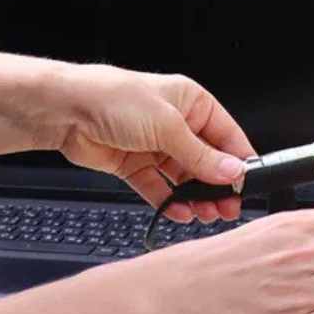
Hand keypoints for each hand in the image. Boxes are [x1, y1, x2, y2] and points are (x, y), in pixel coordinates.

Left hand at [48, 65, 253, 222]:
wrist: (67, 110)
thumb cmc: (114, 98)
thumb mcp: (168, 126)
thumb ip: (201, 155)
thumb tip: (233, 172)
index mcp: (192, 103)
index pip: (226, 135)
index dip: (238, 162)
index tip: (247, 186)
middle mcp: (175, 123)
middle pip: (206, 161)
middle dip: (217, 186)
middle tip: (227, 209)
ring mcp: (154, 145)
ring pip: (183, 178)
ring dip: (195, 197)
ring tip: (205, 214)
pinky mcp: (134, 164)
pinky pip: (159, 187)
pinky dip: (169, 202)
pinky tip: (179, 212)